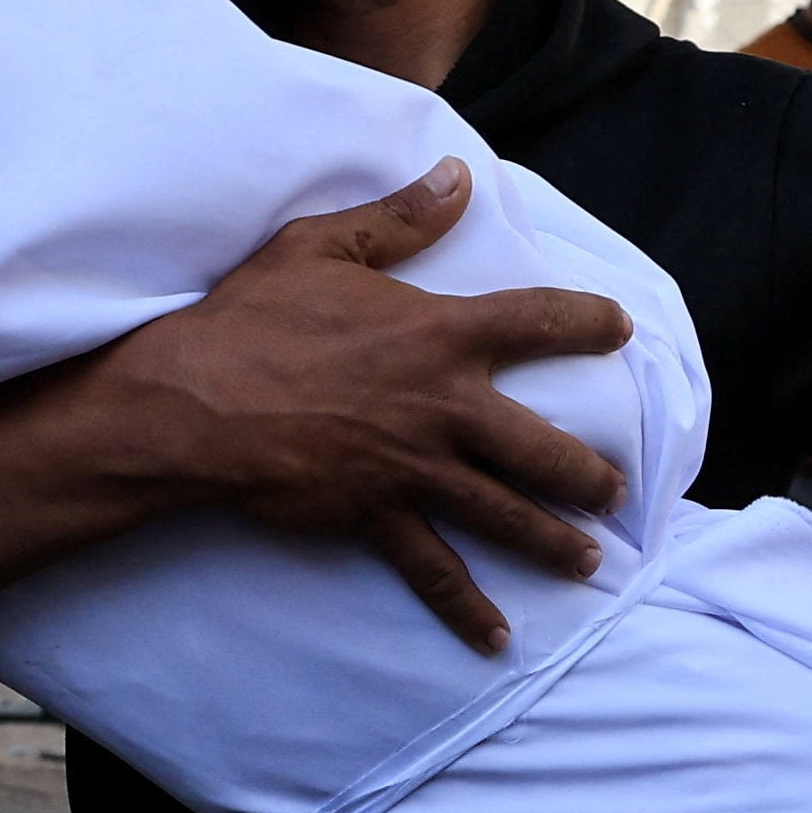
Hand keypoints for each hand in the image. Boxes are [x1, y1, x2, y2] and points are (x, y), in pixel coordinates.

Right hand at [114, 157, 633, 648]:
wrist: (191, 404)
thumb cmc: (250, 319)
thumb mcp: (320, 249)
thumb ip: (398, 217)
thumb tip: (458, 175)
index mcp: (440, 334)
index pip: (539, 321)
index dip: (587, 321)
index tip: (620, 328)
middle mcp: (446, 407)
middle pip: (544, 449)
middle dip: (589, 475)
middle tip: (618, 489)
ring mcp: (417, 469)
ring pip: (508, 514)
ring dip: (556, 542)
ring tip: (593, 560)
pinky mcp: (379, 517)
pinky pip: (435, 571)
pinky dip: (468, 608)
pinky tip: (499, 637)